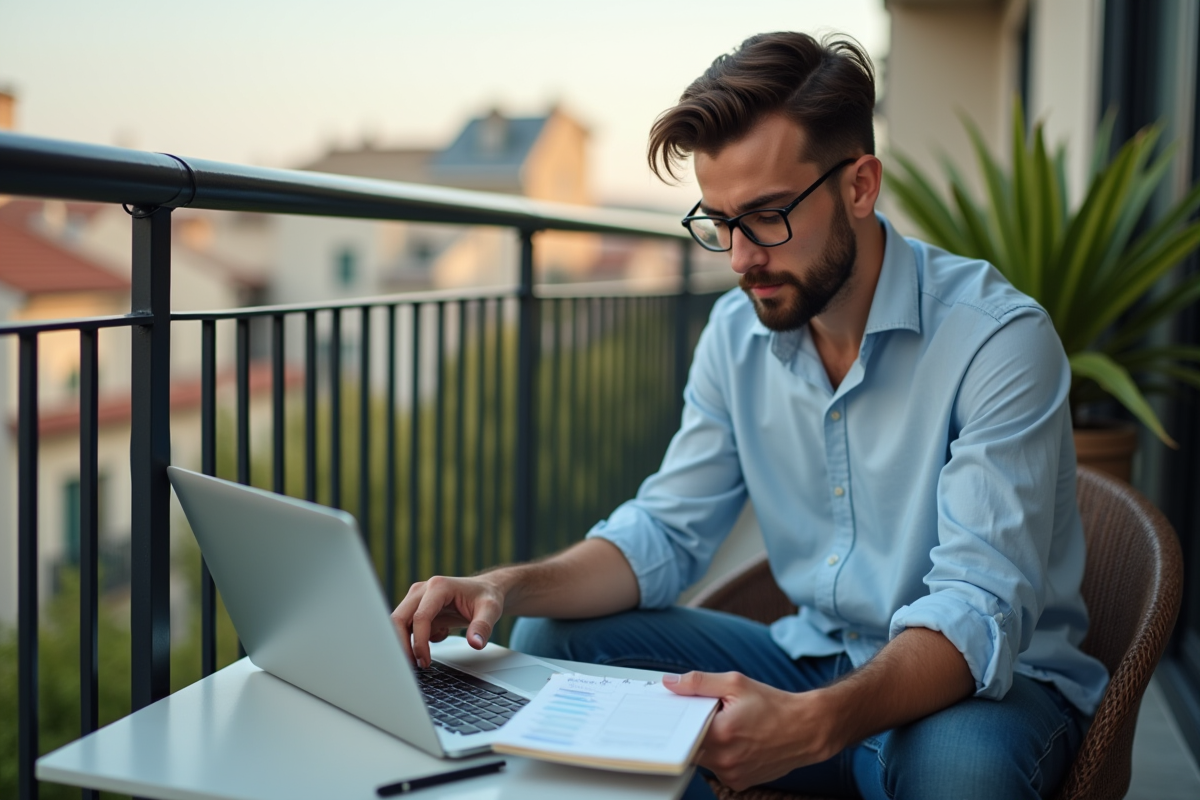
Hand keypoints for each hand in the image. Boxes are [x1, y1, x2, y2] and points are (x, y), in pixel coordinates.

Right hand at [390, 575, 505, 667]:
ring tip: (423, 660)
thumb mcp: (490, 610)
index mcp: (439, 587)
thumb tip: (475, 644)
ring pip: (399, 624)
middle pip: (399, 618)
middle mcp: (423, 590)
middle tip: (414, 666)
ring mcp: (417, 598)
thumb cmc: (486, 596)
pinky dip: (416, 639)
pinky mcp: (417, 608)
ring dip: (406, 644)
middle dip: (403, 644)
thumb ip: (482, 627)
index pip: (420, 617)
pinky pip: (408, 627)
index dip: (419, 642)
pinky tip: (439, 635)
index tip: (425, 661)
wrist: (485, 590)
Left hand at [664, 671, 837, 791]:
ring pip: (703, 758)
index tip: (672, 710)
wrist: (806, 729)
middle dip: (693, 730)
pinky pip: (718, 768)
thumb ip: (698, 683)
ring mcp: (731, 775)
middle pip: (690, 746)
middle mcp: (724, 760)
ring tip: (728, 727)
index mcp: (720, 734)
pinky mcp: (739, 783)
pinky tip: (737, 741)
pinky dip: (721, 755)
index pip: (681, 730)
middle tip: (706, 715)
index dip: (676, 719)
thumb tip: (669, 683)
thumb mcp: (735, 684)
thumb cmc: (773, 704)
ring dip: (708, 743)